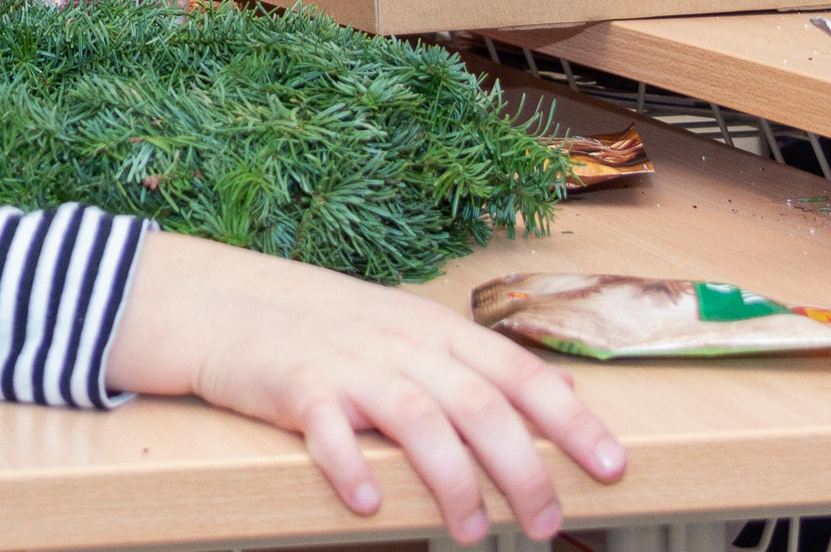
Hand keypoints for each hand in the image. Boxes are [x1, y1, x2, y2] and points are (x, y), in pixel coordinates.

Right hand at [106, 232, 624, 544]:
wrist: (219, 301)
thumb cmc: (318, 325)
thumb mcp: (402, 330)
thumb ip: (471, 364)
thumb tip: (559, 396)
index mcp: (432, 328)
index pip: (517, 372)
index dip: (569, 421)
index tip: (611, 468)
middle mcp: (398, 342)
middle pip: (478, 404)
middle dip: (522, 469)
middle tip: (543, 523)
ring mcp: (346, 362)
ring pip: (418, 421)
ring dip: (453, 482)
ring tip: (470, 531)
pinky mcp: (293, 385)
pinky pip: (328, 428)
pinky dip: (350, 467)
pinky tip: (366, 504)